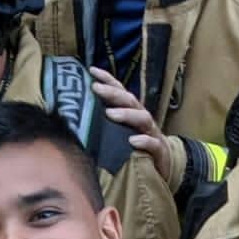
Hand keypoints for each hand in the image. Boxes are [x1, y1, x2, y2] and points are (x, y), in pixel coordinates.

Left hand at [89, 66, 171, 182]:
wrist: (163, 167)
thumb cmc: (135, 148)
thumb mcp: (117, 133)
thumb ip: (102, 124)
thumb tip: (75, 116)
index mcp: (131, 113)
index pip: (120, 92)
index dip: (108, 79)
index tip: (91, 70)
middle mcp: (142, 119)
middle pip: (130, 101)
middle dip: (113, 93)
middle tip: (96, 88)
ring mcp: (152, 134)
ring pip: (143, 119)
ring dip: (126, 114)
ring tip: (110, 114)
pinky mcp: (159, 152)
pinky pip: (153, 144)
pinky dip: (144, 142)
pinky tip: (132, 141)